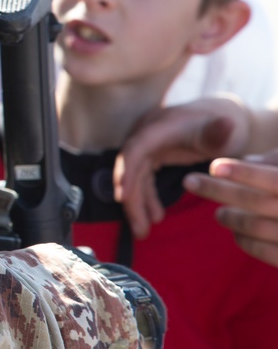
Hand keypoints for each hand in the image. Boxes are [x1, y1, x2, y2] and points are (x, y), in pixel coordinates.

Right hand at [113, 97, 249, 239]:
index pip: (136, 149)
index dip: (127, 172)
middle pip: (130, 167)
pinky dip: (146, 197)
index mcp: (159, 127)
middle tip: (139, 229)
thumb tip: (226, 125)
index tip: (122, 197)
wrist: (218, 117)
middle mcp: (146, 134)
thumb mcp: (222, 131)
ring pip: (134, 176)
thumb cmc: (220, 124)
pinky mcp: (150, 155)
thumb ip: (220, 132)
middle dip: (131, 198)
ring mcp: (146, 145)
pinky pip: (142, 178)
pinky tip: (155, 215)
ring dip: (136, 203)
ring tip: (143, 231)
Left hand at [182, 153, 277, 267]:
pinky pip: (269, 254)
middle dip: (220, 190)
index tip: (214, 165)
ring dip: (232, 218)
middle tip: (190, 181)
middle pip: (260, 202)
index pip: (275, 180)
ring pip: (260, 228)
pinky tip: (237, 234)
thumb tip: (246, 160)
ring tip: (218, 213)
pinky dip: (247, 242)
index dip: (245, 173)